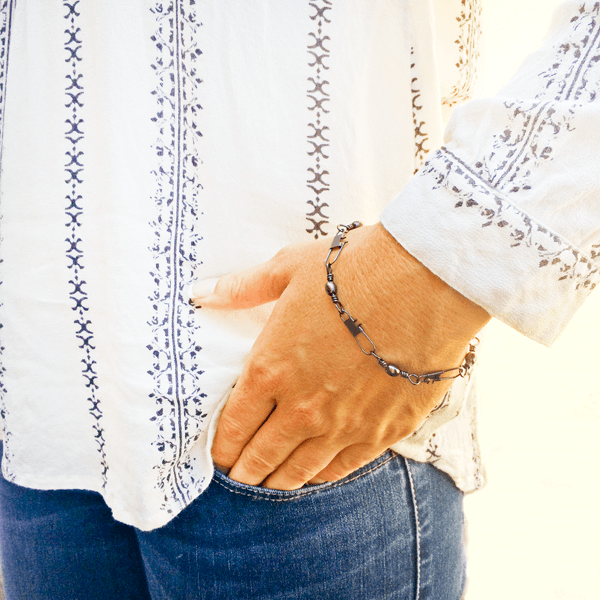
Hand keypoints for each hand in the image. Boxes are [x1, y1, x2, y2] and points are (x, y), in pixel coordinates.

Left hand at [198, 223, 489, 488]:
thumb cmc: (351, 271)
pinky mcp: (381, 432)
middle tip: (239, 476)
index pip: (232, 426)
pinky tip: (315, 474)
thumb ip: (243, 287)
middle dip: (244, 471)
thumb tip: (202, 292)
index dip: (221, 447)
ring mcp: (342, 426)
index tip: (218, 455)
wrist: (421, 284)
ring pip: (299, 472)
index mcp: (269, 371)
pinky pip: (341, 469)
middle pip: (260, 458)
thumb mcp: (287, 269)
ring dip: (278, 481)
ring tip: (270, 483)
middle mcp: (300, 408)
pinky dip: (321, 476)